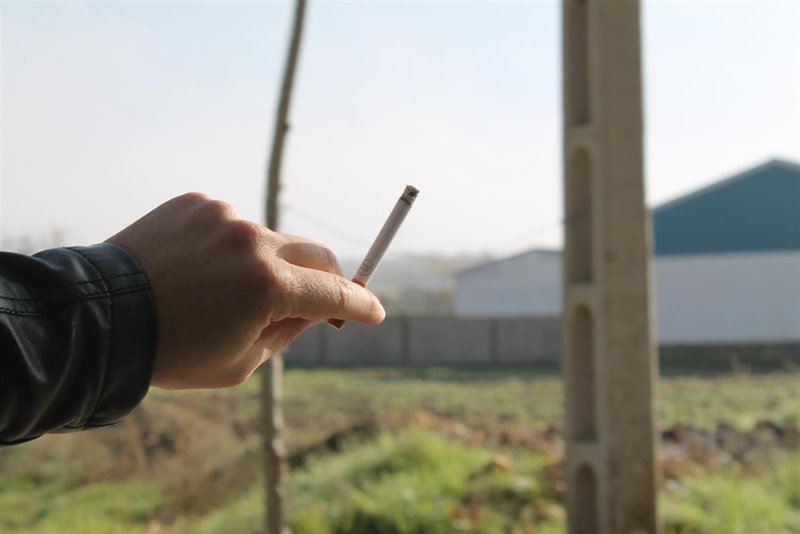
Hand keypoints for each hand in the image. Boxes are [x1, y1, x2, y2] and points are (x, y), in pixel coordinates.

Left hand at [107, 193, 383, 388]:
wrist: (99, 317)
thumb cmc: (171, 351)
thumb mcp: (241, 361)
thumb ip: (289, 330)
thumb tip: (314, 307)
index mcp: (268, 287)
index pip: (336, 293)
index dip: (360, 306)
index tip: (375, 312)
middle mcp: (253, 242)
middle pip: (317, 254)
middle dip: (324, 279)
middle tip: (317, 303)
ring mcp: (224, 217)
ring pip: (271, 241)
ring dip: (266, 266)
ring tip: (222, 294)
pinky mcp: (198, 202)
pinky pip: (232, 227)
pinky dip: (230, 248)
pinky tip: (199, 270)